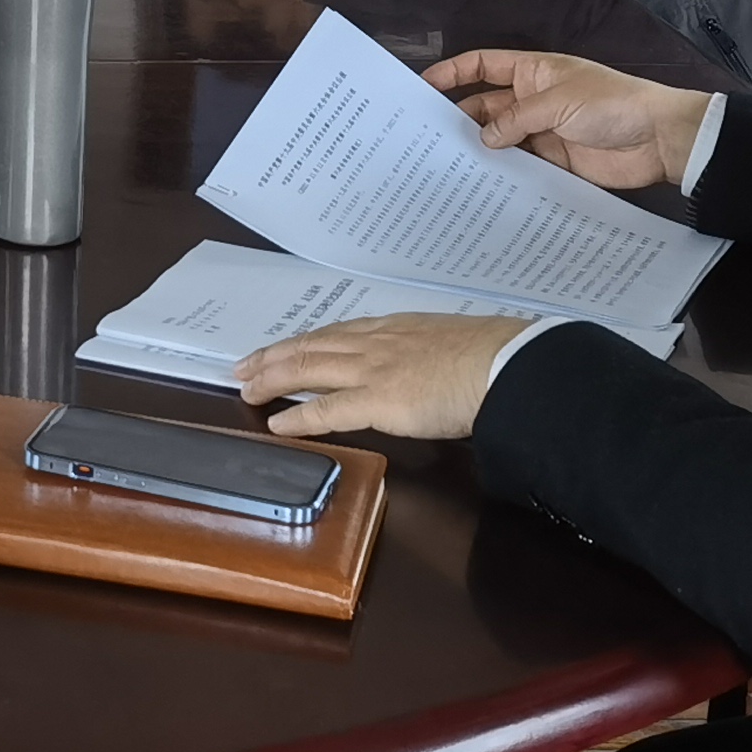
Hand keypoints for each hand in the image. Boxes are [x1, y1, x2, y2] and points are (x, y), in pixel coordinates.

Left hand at [233, 312, 528, 441]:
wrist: (507, 365)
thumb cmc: (495, 357)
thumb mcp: (456, 343)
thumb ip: (434, 354)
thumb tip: (436, 367)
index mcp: (397, 328)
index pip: (340, 332)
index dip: (308, 340)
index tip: (286, 346)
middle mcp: (377, 343)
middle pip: (312, 345)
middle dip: (275, 355)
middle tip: (244, 364)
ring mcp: (373, 370)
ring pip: (308, 368)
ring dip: (274, 377)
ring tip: (248, 387)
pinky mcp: (376, 400)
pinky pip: (326, 410)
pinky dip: (298, 416)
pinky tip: (276, 422)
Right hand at [427, 49, 712, 188]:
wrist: (658, 140)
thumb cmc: (611, 103)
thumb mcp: (557, 102)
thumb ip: (516, 120)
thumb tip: (483, 138)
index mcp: (533, 72)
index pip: (483, 65)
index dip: (453, 73)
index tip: (423, 86)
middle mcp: (533, 100)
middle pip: (486, 106)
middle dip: (460, 118)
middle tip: (427, 138)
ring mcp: (543, 132)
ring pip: (500, 139)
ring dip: (480, 149)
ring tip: (447, 165)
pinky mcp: (555, 162)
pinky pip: (521, 166)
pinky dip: (503, 173)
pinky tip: (481, 184)